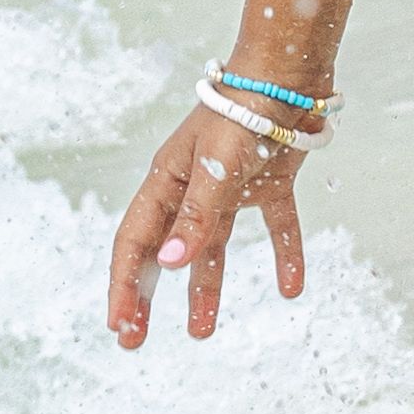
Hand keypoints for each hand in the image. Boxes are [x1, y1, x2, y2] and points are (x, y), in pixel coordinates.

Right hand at [108, 101, 309, 343]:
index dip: (124, 286)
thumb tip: (169, 266)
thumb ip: (196, 218)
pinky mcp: (270, 183)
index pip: (135, 244)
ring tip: (201, 333)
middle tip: (135, 340)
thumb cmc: (242, 114)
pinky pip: (274, 228)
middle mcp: (192, 188)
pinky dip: (284, 256)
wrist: (289, 74)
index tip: (121, 326)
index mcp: (167, 182)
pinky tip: (292, 288)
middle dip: (147, 296)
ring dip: (206, 289)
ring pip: (213, 249)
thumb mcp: (215, 170)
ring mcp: (231, 188)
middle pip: (163, 252)